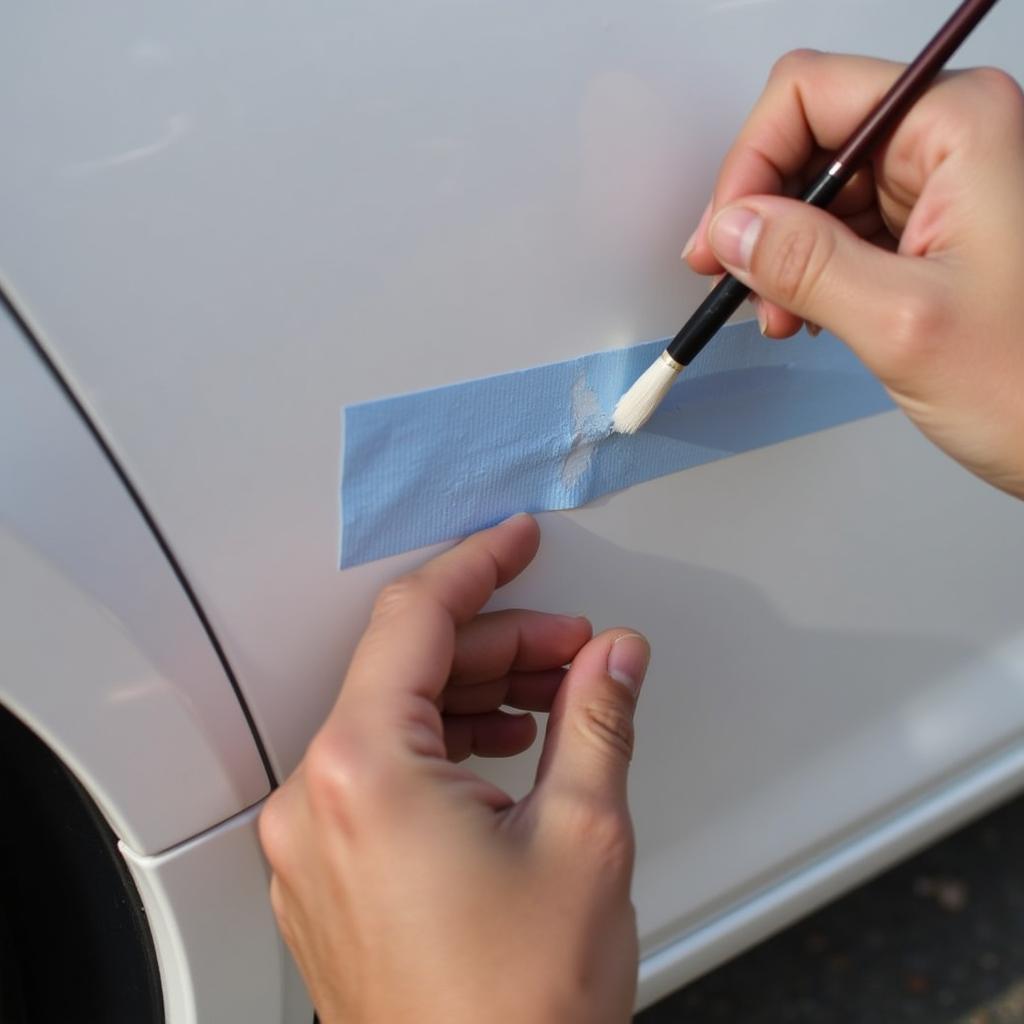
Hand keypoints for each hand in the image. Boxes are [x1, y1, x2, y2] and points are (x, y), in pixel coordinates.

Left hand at [259, 514, 649, 1023]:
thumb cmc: (515, 1014)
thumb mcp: (583, 840)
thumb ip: (598, 722)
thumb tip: (614, 658)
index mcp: (364, 772)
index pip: (415, 618)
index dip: (478, 566)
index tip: (516, 541)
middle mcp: (317, 801)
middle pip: (406, 667)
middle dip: (498, 643)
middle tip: (575, 647)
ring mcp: (314, 844)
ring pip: (393, 719)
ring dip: (474, 693)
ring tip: (554, 701)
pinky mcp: (329, 876)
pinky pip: (379, 773)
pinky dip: (444, 746)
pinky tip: (506, 752)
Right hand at [683, 51, 1023, 498]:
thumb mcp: (901, 322)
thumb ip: (805, 266)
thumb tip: (734, 229)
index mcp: (960, 127)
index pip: (810, 96)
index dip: (750, 165)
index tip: (725, 236)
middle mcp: (955, 140)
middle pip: (811, 141)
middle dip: (763, 216)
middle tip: (734, 278)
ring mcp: (947, 184)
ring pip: (823, 190)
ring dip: (784, 253)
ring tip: (781, 312)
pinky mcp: (937, 228)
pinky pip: (849, 228)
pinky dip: (814, 270)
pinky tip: (807, 311)